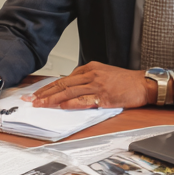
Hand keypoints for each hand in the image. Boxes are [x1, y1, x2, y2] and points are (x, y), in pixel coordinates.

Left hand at [24, 62, 156, 109]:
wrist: (143, 84)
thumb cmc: (125, 81)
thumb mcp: (103, 73)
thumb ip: (87, 79)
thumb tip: (71, 88)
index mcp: (89, 68)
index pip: (64, 78)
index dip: (48, 87)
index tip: (37, 93)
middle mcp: (91, 75)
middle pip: (62, 84)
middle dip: (44, 92)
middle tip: (31, 99)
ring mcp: (96, 85)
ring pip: (69, 91)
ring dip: (52, 99)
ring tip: (40, 104)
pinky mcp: (103, 96)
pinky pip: (83, 100)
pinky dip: (71, 103)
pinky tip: (61, 106)